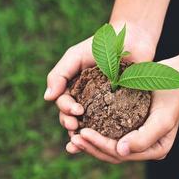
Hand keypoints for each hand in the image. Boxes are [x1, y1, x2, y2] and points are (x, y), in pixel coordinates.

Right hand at [45, 22, 156, 152]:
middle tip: (76, 127)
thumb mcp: (75, 56)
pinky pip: (111, 123)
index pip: (63, 103)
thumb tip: (47, 98)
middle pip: (72, 117)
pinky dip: (105, 133)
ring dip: (83, 133)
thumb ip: (59, 75)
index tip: (77, 111)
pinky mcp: (120, 108)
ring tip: (85, 138)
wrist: (131, 39)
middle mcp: (85, 98)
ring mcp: (102, 104)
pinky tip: (104, 139)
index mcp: (73, 87)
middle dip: (71, 124)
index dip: (66, 110)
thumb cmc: (101, 46)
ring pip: (89, 124)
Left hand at [66, 57, 178, 162]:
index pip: (120, 153)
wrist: (175, 79)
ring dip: (89, 142)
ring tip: (72, 134)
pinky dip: (94, 131)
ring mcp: (134, 137)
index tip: (82, 133)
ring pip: (107, 145)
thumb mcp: (163, 119)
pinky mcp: (127, 125)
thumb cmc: (170, 97)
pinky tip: (79, 126)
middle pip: (111, 154)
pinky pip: (108, 132)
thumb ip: (144, 138)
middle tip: (72, 138)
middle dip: (90, 147)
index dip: (100, 145)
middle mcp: (142, 147)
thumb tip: (121, 152)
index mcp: (153, 150)